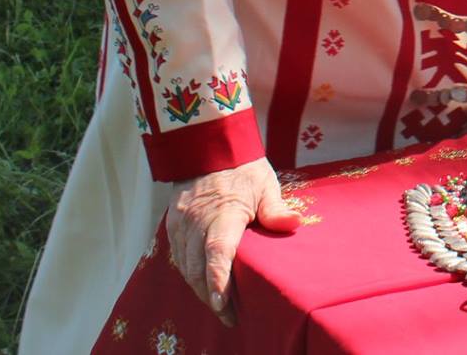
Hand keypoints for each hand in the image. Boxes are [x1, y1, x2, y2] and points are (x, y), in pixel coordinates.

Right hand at [168, 158, 301, 322]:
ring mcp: (181, 224)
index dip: (218, 280)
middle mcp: (196, 221)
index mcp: (222, 211)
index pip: (217, 251)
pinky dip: (191, 274)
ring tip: (221, 308)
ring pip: (186, 266)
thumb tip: (294, 224)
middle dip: (212, 296)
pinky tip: (204, 286)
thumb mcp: (264, 183)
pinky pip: (179, 258)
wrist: (207, 148)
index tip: (224, 304)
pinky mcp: (172, 226)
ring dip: (200, 289)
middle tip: (231, 318)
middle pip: (199, 267)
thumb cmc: (242, 168)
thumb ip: (274, 208)